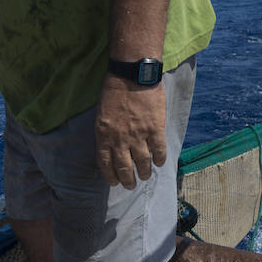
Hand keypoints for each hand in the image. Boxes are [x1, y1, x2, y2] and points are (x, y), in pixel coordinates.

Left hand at [95, 74, 165, 188]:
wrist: (132, 75)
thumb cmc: (114, 90)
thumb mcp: (101, 114)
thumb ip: (106, 132)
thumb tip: (111, 147)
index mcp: (104, 135)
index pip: (106, 164)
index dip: (111, 176)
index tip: (115, 183)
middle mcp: (120, 139)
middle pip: (125, 168)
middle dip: (128, 181)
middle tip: (131, 185)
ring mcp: (138, 135)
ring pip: (143, 163)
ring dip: (145, 173)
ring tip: (146, 176)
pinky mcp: (155, 129)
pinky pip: (159, 151)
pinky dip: (160, 160)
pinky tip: (160, 163)